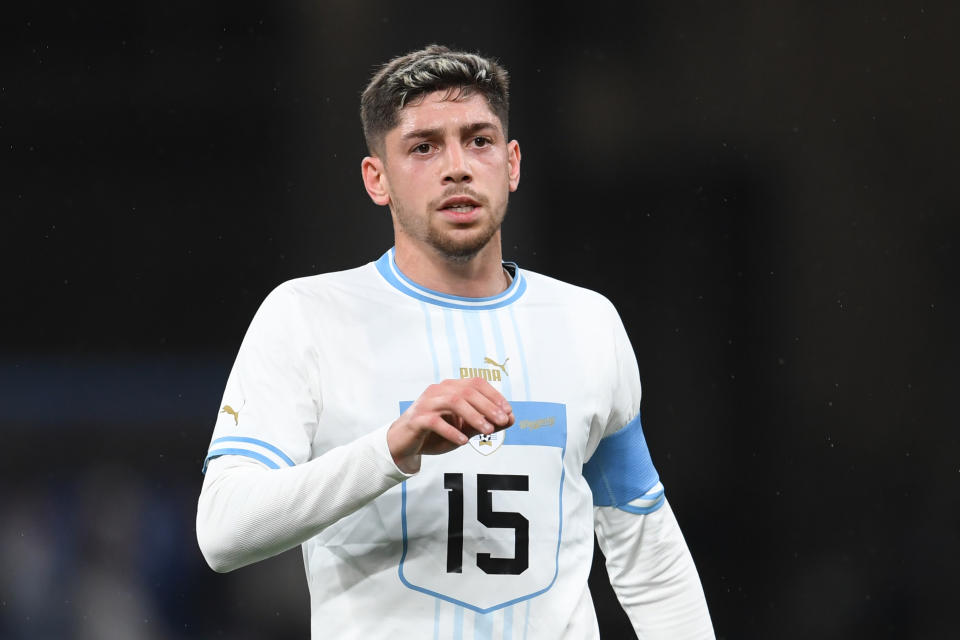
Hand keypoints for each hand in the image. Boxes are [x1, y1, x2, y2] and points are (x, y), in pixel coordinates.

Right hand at [387, 377, 514, 472]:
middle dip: (488, 406)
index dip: (494, 395)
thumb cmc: (436, 434)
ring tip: (487, 431)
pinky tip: (463, 441)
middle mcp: (438, 390)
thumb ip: (486, 422)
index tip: (508, 411)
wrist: (405, 444)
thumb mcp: (465, 429)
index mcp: (450, 387)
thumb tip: (511, 419)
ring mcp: (427, 403)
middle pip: (467, 391)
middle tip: (502, 421)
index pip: (476, 383)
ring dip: (474, 416)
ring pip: (453, 402)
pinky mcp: (417, 419)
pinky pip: (436, 421)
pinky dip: (452, 431)